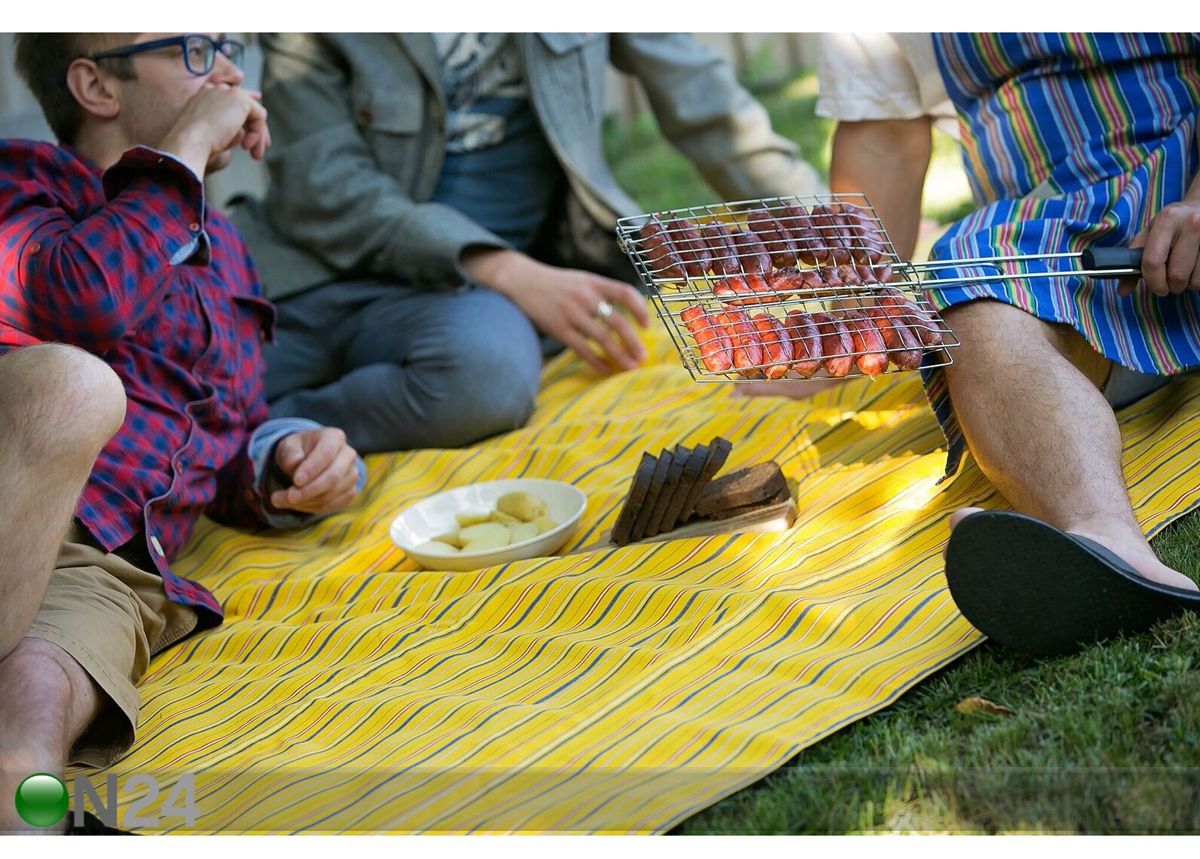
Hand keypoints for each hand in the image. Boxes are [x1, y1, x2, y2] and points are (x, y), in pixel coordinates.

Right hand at [159, 85, 270, 178]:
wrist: (189, 141)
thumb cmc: (196, 144)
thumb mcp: (213, 136)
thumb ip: (228, 130)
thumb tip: (243, 133)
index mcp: (204, 95)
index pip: (230, 103)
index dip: (242, 120)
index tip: (247, 139)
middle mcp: (216, 89)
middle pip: (244, 107)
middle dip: (255, 130)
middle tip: (257, 152)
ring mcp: (228, 92)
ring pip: (253, 112)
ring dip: (257, 135)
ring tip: (255, 155)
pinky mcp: (241, 99)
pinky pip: (260, 116)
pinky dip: (257, 133)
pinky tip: (246, 146)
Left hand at [267, 428, 359, 514]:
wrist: (308, 461)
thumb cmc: (298, 451)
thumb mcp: (289, 447)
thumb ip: (290, 454)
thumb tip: (295, 463)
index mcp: (334, 437)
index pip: (327, 453)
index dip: (312, 469)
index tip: (296, 481)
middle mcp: (348, 455)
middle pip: (333, 477)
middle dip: (309, 490)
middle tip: (289, 497)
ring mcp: (352, 475)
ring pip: (331, 494)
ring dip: (306, 501)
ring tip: (284, 500)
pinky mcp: (350, 492)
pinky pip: (332, 505)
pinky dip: (312, 507)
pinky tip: (298, 503)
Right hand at [463, 249, 650, 373]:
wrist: (521, 281)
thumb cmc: (556, 284)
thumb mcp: (581, 280)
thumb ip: (601, 293)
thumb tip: (625, 319)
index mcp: (594, 282)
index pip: (625, 293)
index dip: (640, 309)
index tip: (647, 325)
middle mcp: (585, 296)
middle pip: (617, 322)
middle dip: (633, 342)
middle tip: (643, 357)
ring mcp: (571, 313)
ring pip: (602, 339)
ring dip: (618, 355)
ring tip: (629, 367)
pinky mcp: (558, 328)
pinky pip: (582, 349)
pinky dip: (596, 361)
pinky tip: (605, 369)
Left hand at [1119, 198, 1199, 297]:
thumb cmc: (1172, 224)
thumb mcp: (1150, 233)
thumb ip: (1134, 260)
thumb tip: (1123, 290)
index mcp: (1167, 220)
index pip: (1153, 261)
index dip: (1154, 282)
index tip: (1158, 288)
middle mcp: (1192, 224)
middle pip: (1177, 275)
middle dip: (1173, 286)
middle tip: (1173, 282)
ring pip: (1197, 279)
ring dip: (1190, 284)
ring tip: (1187, 272)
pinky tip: (1197, 268)